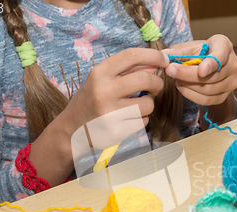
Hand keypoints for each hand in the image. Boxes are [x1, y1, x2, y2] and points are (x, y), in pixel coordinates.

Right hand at [29, 48, 168, 184]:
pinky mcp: (116, 130)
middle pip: (145, 79)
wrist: (71, 130)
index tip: (164, 59)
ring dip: (149, 104)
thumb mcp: (100, 81)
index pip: (131, 55)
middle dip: (157, 83)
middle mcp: (103, 91)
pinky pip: (143, 121)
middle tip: (156, 87)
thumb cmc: (90, 102)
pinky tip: (129, 119)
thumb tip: (155, 64)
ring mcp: (109, 112)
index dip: (153, 55)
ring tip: (137, 106)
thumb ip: (124, 72)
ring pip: (148, 103)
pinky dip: (141, 120)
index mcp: (99, 73)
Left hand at [163, 34, 236, 105]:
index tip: (200, 71)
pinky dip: (191, 96)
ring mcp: (232, 82)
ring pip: (208, 90)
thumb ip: (178, 51)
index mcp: (225, 46)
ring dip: (188, 86)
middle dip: (187, 75)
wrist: (212, 66)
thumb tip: (163, 56)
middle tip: (170, 70)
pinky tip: (182, 87)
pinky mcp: (225, 96)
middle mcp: (233, 64)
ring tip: (176, 79)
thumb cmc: (201, 53)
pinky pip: (207, 100)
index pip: (220, 56)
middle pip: (211, 76)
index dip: (211, 64)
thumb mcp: (191, 47)